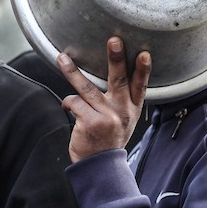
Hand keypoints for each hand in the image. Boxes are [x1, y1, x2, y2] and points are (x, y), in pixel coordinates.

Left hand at [58, 37, 149, 162]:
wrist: (100, 166)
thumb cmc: (109, 139)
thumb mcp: (124, 121)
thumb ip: (122, 102)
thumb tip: (114, 74)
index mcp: (132, 109)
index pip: (140, 86)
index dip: (143, 70)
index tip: (144, 54)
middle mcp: (122, 111)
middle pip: (119, 80)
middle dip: (116, 59)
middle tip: (114, 40)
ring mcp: (106, 117)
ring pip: (87, 88)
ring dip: (72, 71)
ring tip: (62, 57)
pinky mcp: (89, 122)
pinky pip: (73, 102)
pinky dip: (68, 103)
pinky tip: (68, 108)